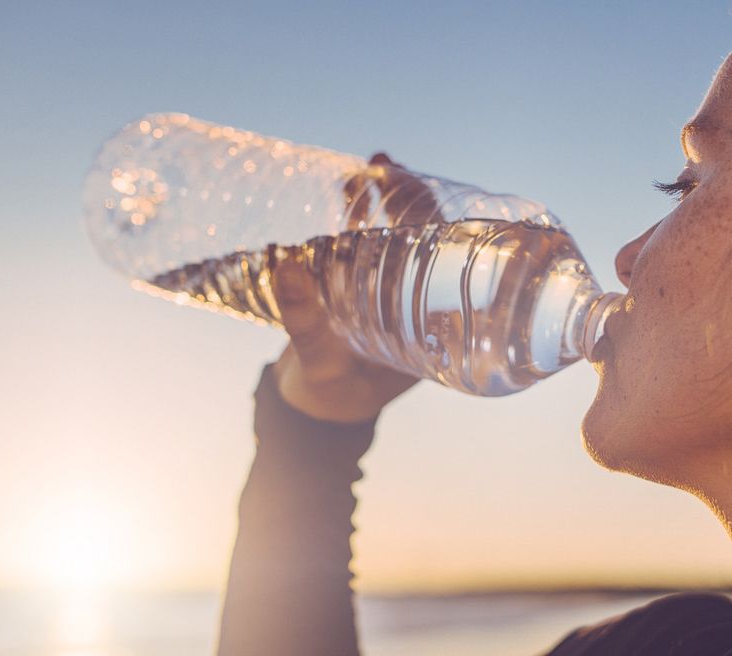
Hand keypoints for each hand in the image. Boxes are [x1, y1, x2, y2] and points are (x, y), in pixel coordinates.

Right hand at [271, 153, 433, 422]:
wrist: (316, 412)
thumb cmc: (332, 397)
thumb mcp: (321, 362)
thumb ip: (304, 321)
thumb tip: (285, 265)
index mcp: (427, 319)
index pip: (446, 258)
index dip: (439, 221)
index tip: (423, 191)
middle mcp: (414, 299)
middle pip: (423, 237)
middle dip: (410, 199)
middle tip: (387, 166)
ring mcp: (386, 288)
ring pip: (394, 233)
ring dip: (384, 199)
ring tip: (370, 167)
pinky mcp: (357, 284)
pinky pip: (364, 241)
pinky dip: (358, 214)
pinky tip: (350, 184)